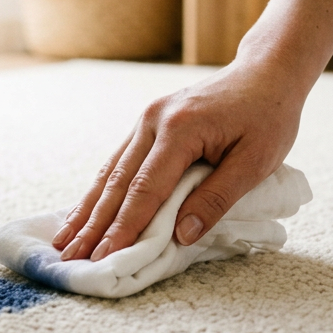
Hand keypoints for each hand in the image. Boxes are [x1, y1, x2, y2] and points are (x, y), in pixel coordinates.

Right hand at [52, 55, 308, 261]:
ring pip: (111, 172)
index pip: (145, 190)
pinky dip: (100, 191)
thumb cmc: (267, 118)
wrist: (265, 73)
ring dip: (87, 210)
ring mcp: (147, 119)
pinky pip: (118, 162)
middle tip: (71, 259)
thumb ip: (217, 198)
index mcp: (180, 129)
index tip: (105, 259)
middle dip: (94, 226)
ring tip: (64, 243)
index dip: (124, 228)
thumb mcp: (255, 161)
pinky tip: (84, 212)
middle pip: (118, 183)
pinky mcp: (148, 123)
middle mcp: (153, 121)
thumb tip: (182, 235)